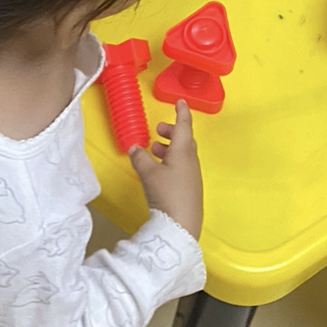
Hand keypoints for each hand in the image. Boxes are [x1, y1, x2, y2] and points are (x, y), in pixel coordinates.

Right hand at [130, 102, 203, 240]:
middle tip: (160, 130)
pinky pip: (182, 166)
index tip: (180, 102)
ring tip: (155, 149)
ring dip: (170, 147)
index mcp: (183, 151)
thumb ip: (140, 158)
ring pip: (183, 154)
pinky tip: (159, 170)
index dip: (181, 112)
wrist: (182, 225)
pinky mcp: (190, 188)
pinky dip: (172, 161)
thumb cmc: (167, 193)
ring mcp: (192, 175)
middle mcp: (191, 161)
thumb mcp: (148, 174)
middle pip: (184, 140)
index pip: (184, 126)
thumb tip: (134, 147)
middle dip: (172, 132)